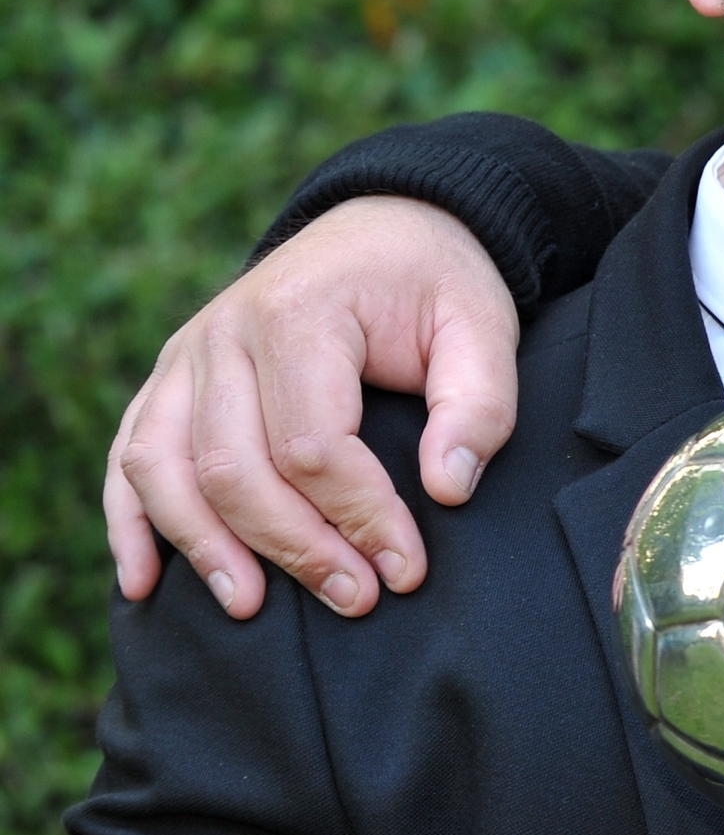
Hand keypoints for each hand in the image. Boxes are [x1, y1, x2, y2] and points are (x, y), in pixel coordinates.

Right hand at [105, 199, 523, 617]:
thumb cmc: (435, 283)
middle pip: (233, 467)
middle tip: (354, 599)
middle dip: (293, 547)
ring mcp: (185, 356)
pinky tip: (143, 584)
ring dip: (202, 547)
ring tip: (249, 607)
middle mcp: (223, 333)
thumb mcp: (484, 326)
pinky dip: (129, 524)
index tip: (404, 569)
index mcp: (299, 313)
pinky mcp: (170, 380)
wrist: (385, 226)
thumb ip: (479, 404)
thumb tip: (448, 489)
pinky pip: (128, 456)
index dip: (358, 516)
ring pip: (163, 470)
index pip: (312, 443)